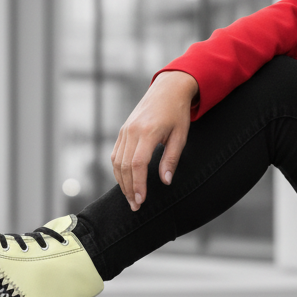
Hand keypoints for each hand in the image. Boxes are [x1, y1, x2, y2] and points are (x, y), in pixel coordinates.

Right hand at [111, 71, 198, 210]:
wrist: (167, 89)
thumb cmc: (177, 113)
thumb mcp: (180, 136)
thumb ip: (171, 159)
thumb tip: (165, 182)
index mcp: (148, 132)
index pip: (138, 164)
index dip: (138, 184)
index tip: (141, 200)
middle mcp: (132, 131)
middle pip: (124, 166)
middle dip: (129, 189)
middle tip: (135, 206)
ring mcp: (125, 131)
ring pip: (117, 162)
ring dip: (122, 182)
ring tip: (131, 198)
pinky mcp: (123, 131)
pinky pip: (116, 154)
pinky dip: (119, 170)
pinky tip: (126, 182)